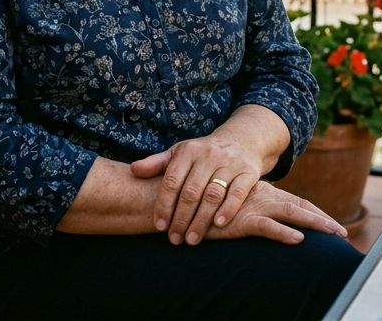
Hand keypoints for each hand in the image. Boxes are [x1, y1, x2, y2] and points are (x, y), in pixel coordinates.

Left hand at [130, 132, 263, 245]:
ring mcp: (229, 163)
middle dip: (181, 218)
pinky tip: (218, 225)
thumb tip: (133, 171)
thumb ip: (157, 164)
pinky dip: (228, 209)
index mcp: (188, 151)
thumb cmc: (203, 153)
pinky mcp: (248, 172)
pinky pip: (237, 193)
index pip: (171, 180)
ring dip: (201, 220)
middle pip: (191, 191)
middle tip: (174, 239)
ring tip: (191, 239)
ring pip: (212, 195)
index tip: (159, 226)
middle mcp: (208, 155)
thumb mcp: (180, 153)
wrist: (240, 140)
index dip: (164, 204)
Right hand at [205, 181, 347, 243]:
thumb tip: (265, 215)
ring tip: (333, 234)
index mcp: (260, 191)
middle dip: (322, 220)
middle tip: (343, 234)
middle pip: (298, 206)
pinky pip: (267, 227)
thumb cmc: (207, 205)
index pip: (294, 201)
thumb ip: (248, 205)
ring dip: (314, 223)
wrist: (184, 200)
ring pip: (290, 213)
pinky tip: (298, 240)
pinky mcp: (240, 220)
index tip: (332, 225)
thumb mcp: (233, 205)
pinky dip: (283, 233)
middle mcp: (260, 195)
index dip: (313, 212)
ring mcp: (252, 206)